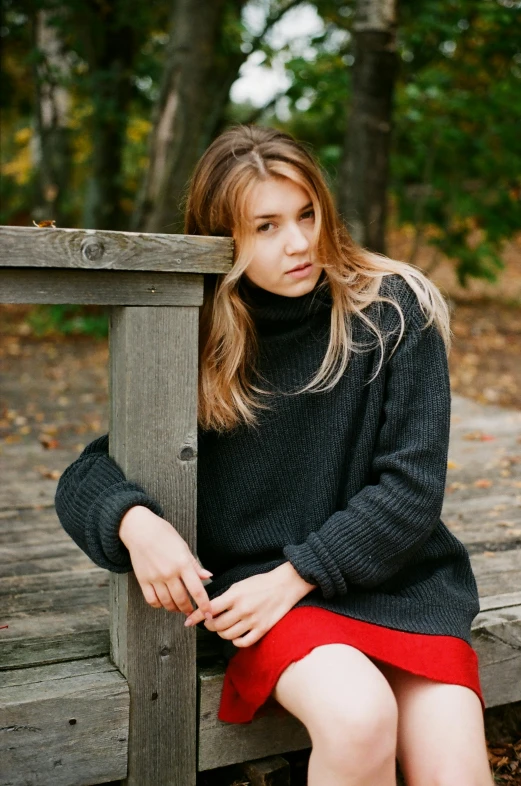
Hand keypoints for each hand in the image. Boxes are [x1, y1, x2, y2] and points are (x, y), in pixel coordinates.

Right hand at [119, 505, 213, 618]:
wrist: (140, 530)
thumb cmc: (164, 535)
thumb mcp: (183, 546)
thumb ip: (195, 565)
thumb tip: (208, 576)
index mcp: (183, 563)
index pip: (197, 590)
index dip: (204, 605)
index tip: (208, 614)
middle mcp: (169, 573)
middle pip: (182, 600)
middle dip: (189, 610)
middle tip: (193, 613)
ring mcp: (155, 578)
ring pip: (167, 603)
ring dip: (175, 609)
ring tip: (179, 608)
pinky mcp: (143, 580)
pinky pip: (152, 600)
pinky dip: (159, 605)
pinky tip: (164, 603)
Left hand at [184, 562, 315, 647]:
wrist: (284, 585)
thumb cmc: (261, 583)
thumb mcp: (239, 585)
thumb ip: (225, 598)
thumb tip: (209, 609)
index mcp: (235, 595)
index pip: (209, 609)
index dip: (196, 616)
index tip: (188, 621)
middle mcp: (242, 609)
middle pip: (216, 625)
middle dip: (209, 625)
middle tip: (209, 623)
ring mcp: (252, 620)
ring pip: (227, 636)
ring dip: (221, 633)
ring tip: (222, 628)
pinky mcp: (262, 629)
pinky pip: (243, 642)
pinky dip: (235, 641)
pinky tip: (235, 635)